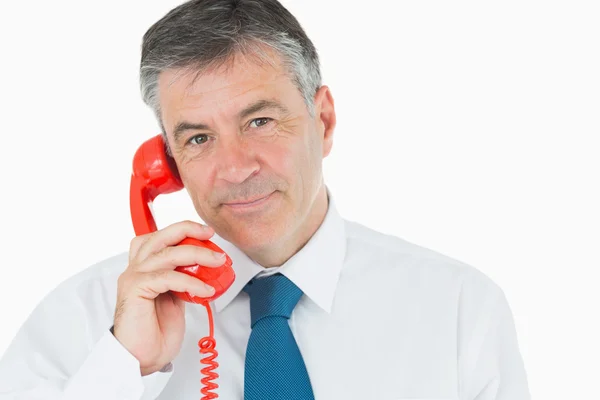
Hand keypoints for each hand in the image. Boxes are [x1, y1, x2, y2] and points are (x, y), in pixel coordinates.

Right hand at [113, 221, 226, 375]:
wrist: (140, 358)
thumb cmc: (155, 331)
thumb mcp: (175, 297)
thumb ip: (182, 279)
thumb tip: (204, 268)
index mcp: (144, 267)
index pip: (160, 237)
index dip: (182, 230)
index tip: (206, 234)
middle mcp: (136, 268)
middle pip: (161, 236)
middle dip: (188, 230)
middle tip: (209, 235)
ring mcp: (134, 277)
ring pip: (167, 253)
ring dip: (197, 255)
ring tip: (217, 262)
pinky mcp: (135, 290)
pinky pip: (168, 277)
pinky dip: (191, 281)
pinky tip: (205, 290)